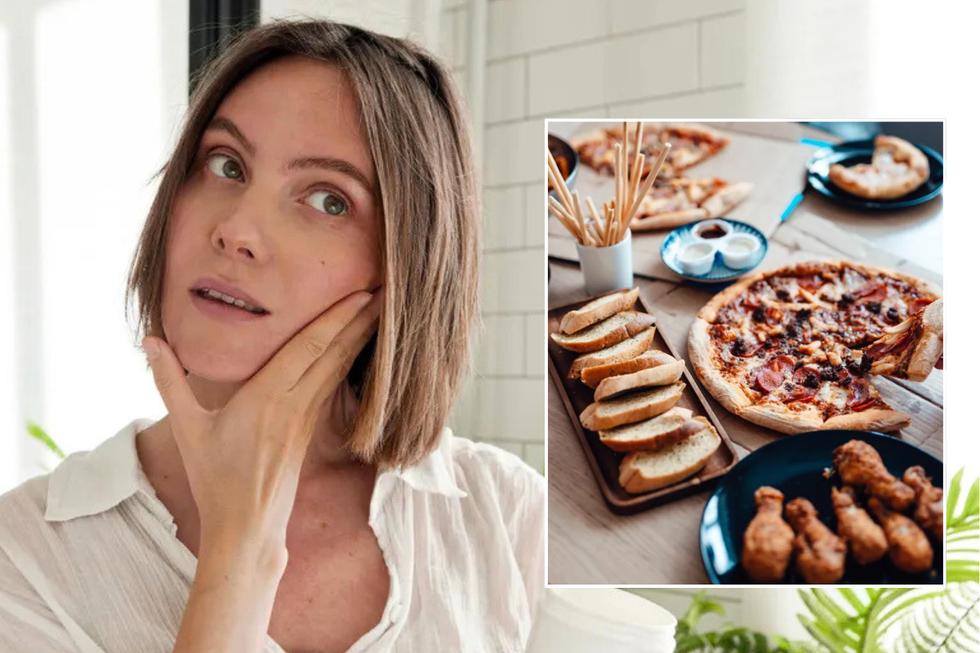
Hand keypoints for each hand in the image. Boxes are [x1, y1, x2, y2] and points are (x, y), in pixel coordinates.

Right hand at [142, 289, 381, 549]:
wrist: (247, 527)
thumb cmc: (214, 479)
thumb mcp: (186, 429)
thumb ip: (169, 380)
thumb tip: (150, 340)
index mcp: (267, 398)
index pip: (309, 347)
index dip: (337, 317)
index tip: (360, 292)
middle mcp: (294, 404)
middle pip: (335, 352)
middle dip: (362, 319)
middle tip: (387, 289)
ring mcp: (307, 418)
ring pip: (339, 368)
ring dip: (361, 337)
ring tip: (381, 310)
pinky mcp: (311, 430)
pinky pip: (334, 387)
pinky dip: (348, 362)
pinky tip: (358, 350)